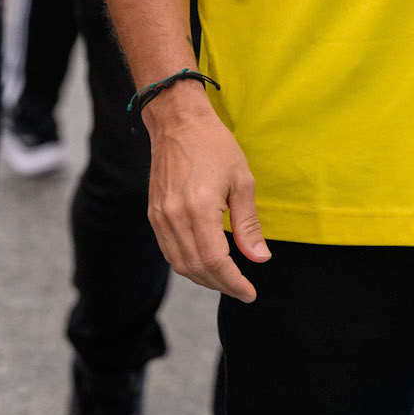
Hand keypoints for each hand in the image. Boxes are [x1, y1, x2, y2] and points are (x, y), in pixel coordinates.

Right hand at [142, 84, 269, 301]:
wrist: (178, 122)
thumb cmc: (214, 145)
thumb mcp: (242, 181)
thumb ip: (248, 225)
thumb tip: (259, 258)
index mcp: (198, 210)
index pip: (215, 262)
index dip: (234, 283)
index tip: (250, 293)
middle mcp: (174, 218)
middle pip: (196, 269)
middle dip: (221, 285)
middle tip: (241, 288)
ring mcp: (160, 217)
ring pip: (180, 264)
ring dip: (203, 278)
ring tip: (226, 279)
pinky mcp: (154, 214)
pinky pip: (169, 251)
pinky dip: (187, 264)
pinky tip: (204, 263)